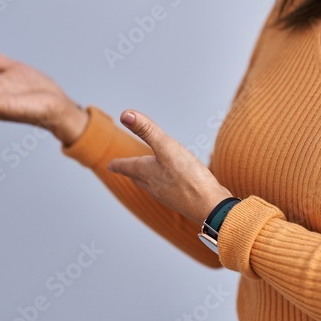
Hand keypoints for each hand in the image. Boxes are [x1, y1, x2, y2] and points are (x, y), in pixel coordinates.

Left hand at [107, 109, 232, 224]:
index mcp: (147, 172)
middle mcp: (154, 186)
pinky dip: (165, 184)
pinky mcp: (184, 200)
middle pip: (138, 178)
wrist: (210, 206)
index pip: (128, 167)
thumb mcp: (167, 147)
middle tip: (125, 169)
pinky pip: (168, 191)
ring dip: (146, 179)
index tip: (110, 165)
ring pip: (152, 185)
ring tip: (147, 175)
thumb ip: (147, 130)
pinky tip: (175, 182)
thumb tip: (125, 114)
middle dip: (131, 172)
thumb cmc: (188, 177)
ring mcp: (168, 195)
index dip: (118, 164)